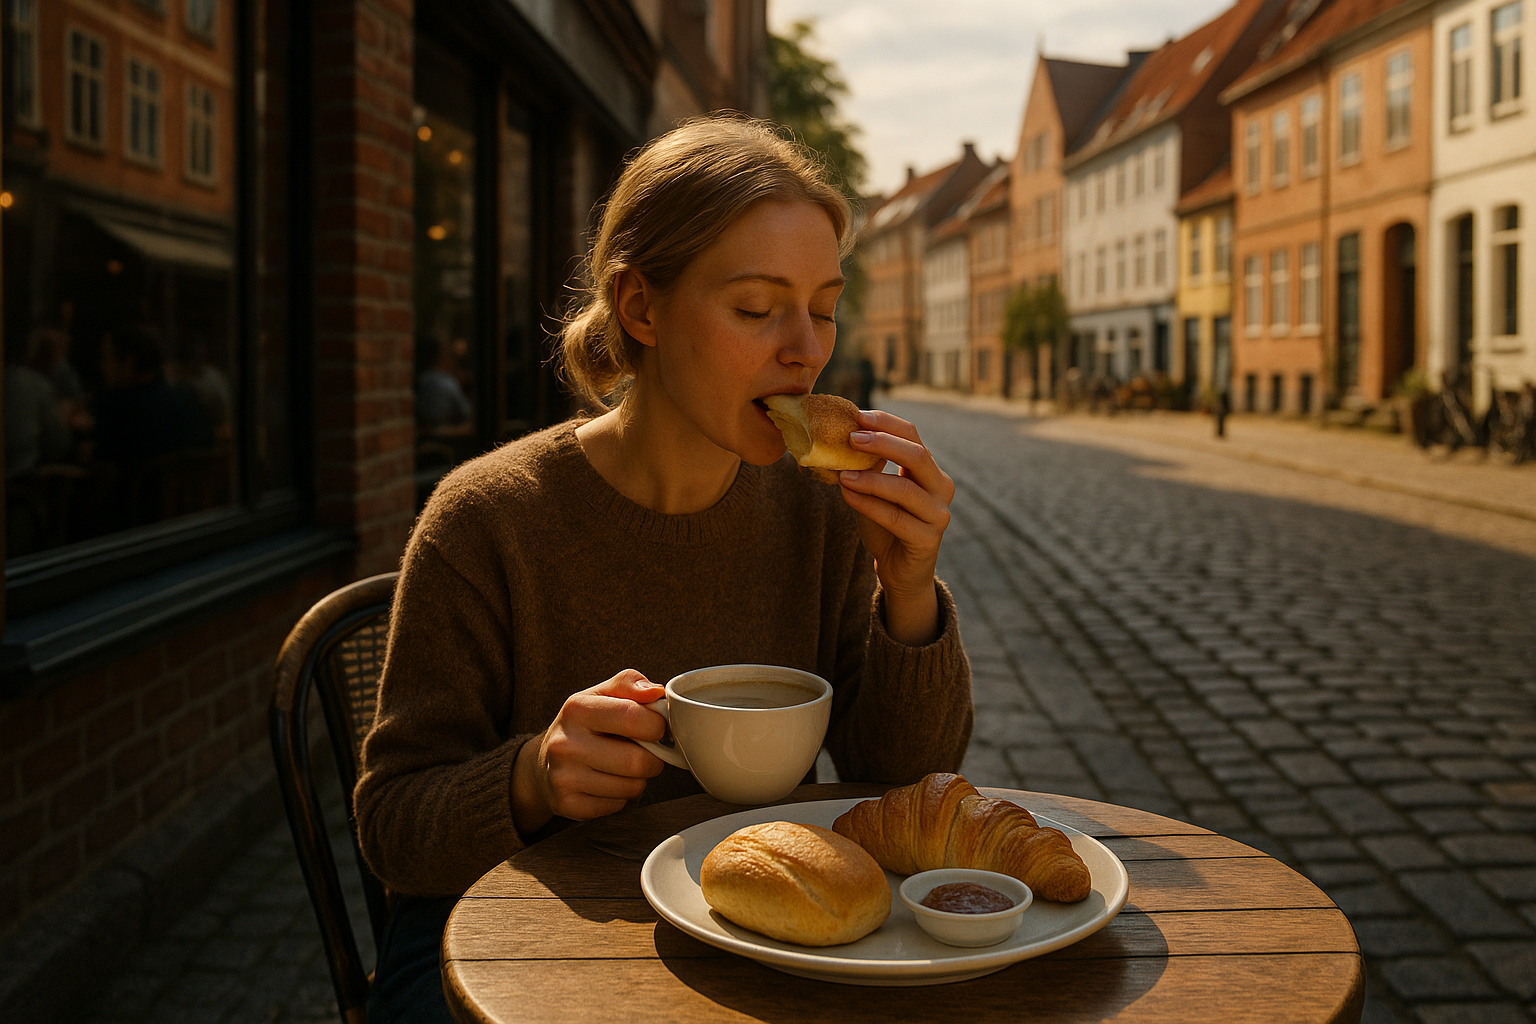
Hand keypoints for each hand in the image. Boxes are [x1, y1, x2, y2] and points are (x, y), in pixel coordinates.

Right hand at [511, 670, 666, 834]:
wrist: (543, 765)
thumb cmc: (583, 725)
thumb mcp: (601, 695)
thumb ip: (630, 683)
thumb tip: (656, 692)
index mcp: (577, 709)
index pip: (633, 718)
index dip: (657, 725)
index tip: (655, 727)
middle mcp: (566, 744)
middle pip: (638, 761)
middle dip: (653, 758)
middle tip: (645, 752)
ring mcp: (564, 777)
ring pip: (632, 787)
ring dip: (638, 779)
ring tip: (623, 767)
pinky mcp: (569, 804)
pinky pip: (618, 805)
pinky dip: (621, 796)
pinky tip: (608, 783)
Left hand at [836, 409, 954, 645]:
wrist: (898, 570)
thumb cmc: (885, 525)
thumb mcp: (874, 490)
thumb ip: (865, 466)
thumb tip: (834, 437)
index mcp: (929, 470)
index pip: (913, 435)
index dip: (886, 423)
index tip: (857, 415)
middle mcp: (941, 488)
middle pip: (917, 455)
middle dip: (882, 443)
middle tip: (850, 437)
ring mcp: (938, 514)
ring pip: (905, 488)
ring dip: (870, 478)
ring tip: (842, 473)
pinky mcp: (928, 539)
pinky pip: (896, 517)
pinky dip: (869, 504)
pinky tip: (847, 495)